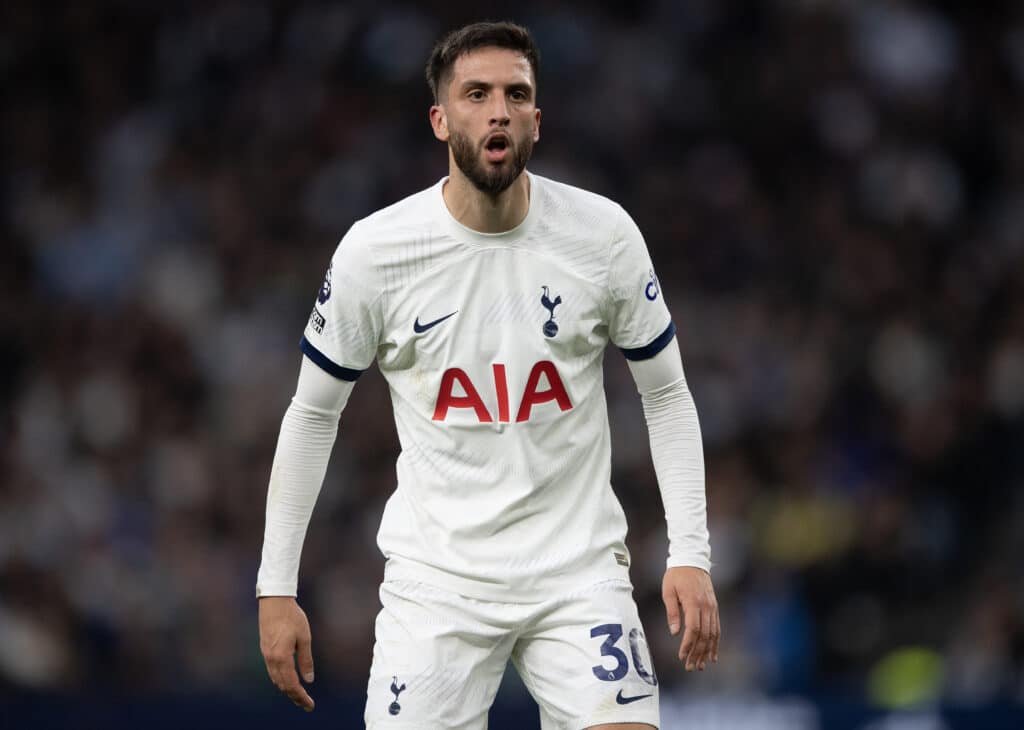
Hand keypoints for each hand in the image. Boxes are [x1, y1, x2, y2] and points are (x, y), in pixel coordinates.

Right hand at [259, 596, 315, 711]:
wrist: (274, 601)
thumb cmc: (292, 617)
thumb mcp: (304, 637)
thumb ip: (306, 660)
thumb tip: (309, 680)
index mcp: (282, 657)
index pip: (292, 684)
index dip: (301, 697)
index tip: (309, 705)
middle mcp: (271, 659)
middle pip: (282, 686)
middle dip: (295, 697)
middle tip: (306, 704)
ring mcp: (266, 655)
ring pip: (276, 680)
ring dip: (287, 689)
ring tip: (299, 695)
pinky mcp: (265, 650)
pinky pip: (272, 672)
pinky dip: (281, 680)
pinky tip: (288, 680)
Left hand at [662, 566, 719, 670]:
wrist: (692, 560)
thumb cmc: (676, 575)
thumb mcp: (668, 591)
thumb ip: (672, 612)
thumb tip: (674, 633)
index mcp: (693, 602)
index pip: (693, 629)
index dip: (688, 645)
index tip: (682, 656)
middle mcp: (706, 607)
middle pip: (704, 635)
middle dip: (697, 653)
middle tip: (690, 667)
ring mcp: (712, 607)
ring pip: (712, 634)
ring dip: (707, 651)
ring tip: (701, 665)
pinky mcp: (715, 608)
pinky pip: (717, 628)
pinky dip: (715, 643)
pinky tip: (712, 654)